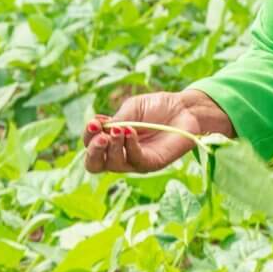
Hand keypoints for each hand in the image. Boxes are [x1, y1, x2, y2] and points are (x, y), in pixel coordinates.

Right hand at [83, 88, 234, 175]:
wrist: (184, 108)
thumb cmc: (157, 107)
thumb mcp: (131, 109)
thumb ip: (115, 121)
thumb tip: (98, 129)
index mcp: (112, 139)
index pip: (90, 145)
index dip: (88, 135)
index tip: (95, 122)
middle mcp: (120, 154)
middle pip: (94, 164)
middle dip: (93, 151)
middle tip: (100, 135)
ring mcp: (135, 161)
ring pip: (113, 164)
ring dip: (112, 147)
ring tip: (119, 130)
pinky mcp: (152, 163)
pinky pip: (135, 161)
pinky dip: (130, 146)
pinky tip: (130, 131)